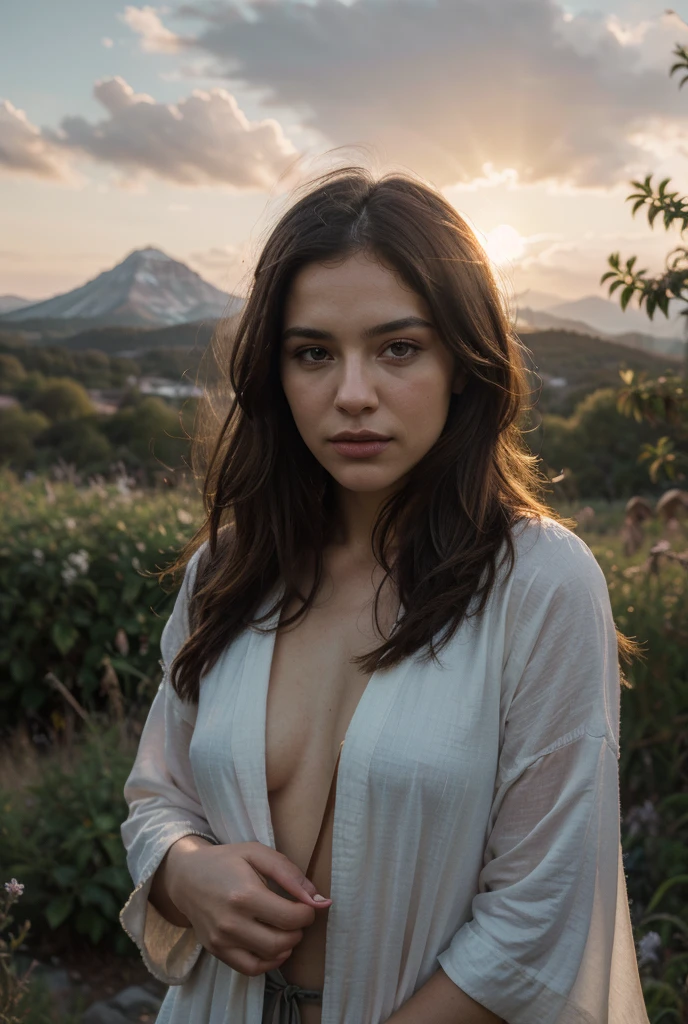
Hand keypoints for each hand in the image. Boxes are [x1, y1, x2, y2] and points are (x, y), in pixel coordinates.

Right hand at [164, 839, 331, 976]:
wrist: (186, 876)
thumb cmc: (226, 861)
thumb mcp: (258, 853)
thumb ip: (290, 875)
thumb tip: (320, 900)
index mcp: (245, 895)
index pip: (290, 918)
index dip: (307, 913)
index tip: (307, 905)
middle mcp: (231, 923)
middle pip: (282, 942)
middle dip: (299, 931)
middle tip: (297, 916)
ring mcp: (222, 941)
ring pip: (268, 957)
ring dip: (287, 946)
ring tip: (285, 928)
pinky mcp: (216, 951)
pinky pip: (250, 969)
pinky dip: (268, 962)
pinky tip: (274, 946)